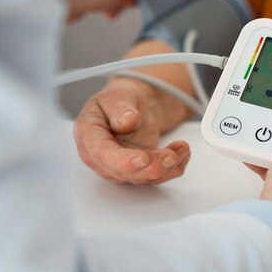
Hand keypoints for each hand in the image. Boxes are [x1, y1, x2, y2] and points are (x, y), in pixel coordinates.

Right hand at [74, 78, 190, 184]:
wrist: (131, 106)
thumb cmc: (119, 100)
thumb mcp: (116, 94)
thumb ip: (118, 107)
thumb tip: (126, 121)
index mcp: (88, 135)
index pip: (102, 154)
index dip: (122, 161)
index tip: (143, 158)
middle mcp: (101, 156)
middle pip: (124, 172)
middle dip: (150, 167)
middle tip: (171, 157)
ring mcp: (120, 166)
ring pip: (142, 177)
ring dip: (165, 167)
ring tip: (181, 149)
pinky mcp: (138, 170)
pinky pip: (156, 176)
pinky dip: (173, 167)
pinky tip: (182, 153)